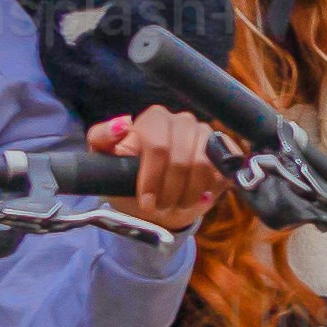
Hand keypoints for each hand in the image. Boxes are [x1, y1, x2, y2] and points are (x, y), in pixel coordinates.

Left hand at [100, 108, 230, 234]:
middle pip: (182, 159)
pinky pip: (222, 171)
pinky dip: (208, 189)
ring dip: (188, 194)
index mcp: (155, 118)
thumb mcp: (105, 161)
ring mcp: (207, 135)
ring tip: (176, 205)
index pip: (158, 146)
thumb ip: (102, 138)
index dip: (152, 177)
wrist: (156, 199)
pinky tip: (197, 196)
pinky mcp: (225, 153)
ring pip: (203, 166)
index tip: (146, 202)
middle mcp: (183, 121)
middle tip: (160, 207)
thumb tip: (123, 124)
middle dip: (170, 190)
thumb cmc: (128, 179)